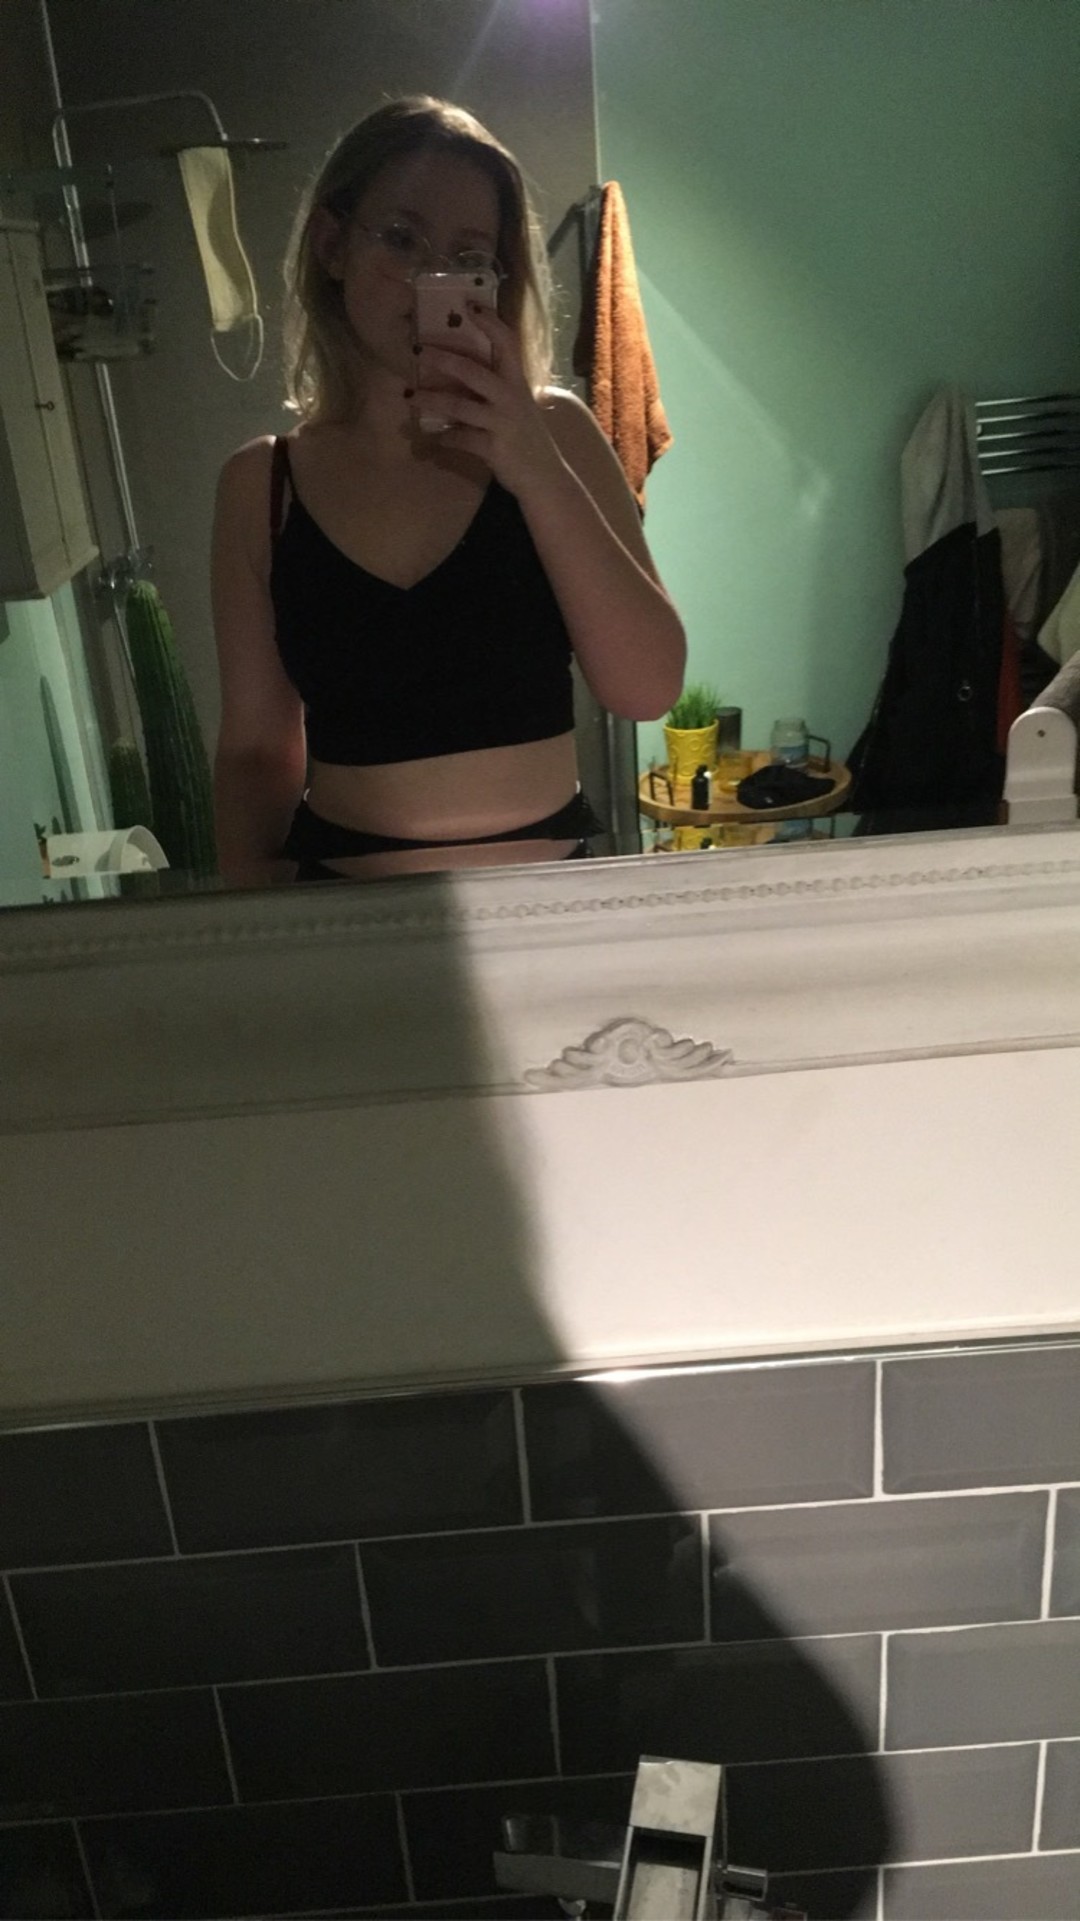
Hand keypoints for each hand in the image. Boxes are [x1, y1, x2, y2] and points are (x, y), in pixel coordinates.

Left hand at [413, 306, 566, 499]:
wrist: (544, 476)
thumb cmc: (526, 438)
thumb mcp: (518, 406)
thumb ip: (497, 388)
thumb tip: (461, 372)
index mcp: (517, 382)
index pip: (507, 343)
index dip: (489, 322)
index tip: (469, 304)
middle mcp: (510, 398)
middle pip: (472, 371)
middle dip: (443, 359)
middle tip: (418, 350)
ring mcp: (502, 423)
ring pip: (459, 406)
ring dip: (431, 399)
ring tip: (410, 396)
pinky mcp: (493, 448)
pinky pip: (460, 438)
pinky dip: (445, 437)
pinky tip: (433, 438)